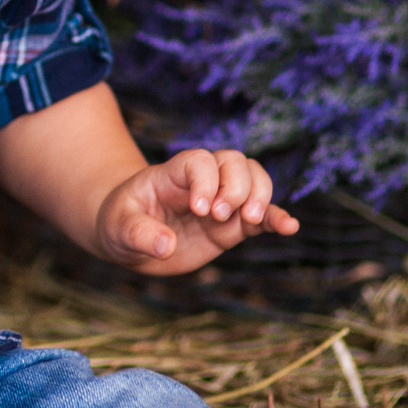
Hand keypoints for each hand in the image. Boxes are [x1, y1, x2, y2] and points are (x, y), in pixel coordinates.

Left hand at [91, 148, 298, 275]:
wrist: (129, 235)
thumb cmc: (120, 222)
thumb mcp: (117, 227)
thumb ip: (139, 234)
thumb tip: (166, 246)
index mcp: (172, 173)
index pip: (199, 161)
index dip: (206, 181)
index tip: (198, 210)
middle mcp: (202, 181)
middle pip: (234, 162)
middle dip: (235, 187)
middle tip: (219, 217)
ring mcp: (221, 201)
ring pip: (255, 180)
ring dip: (260, 197)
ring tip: (251, 221)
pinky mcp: (232, 226)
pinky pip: (262, 216)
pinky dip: (277, 219)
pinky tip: (289, 227)